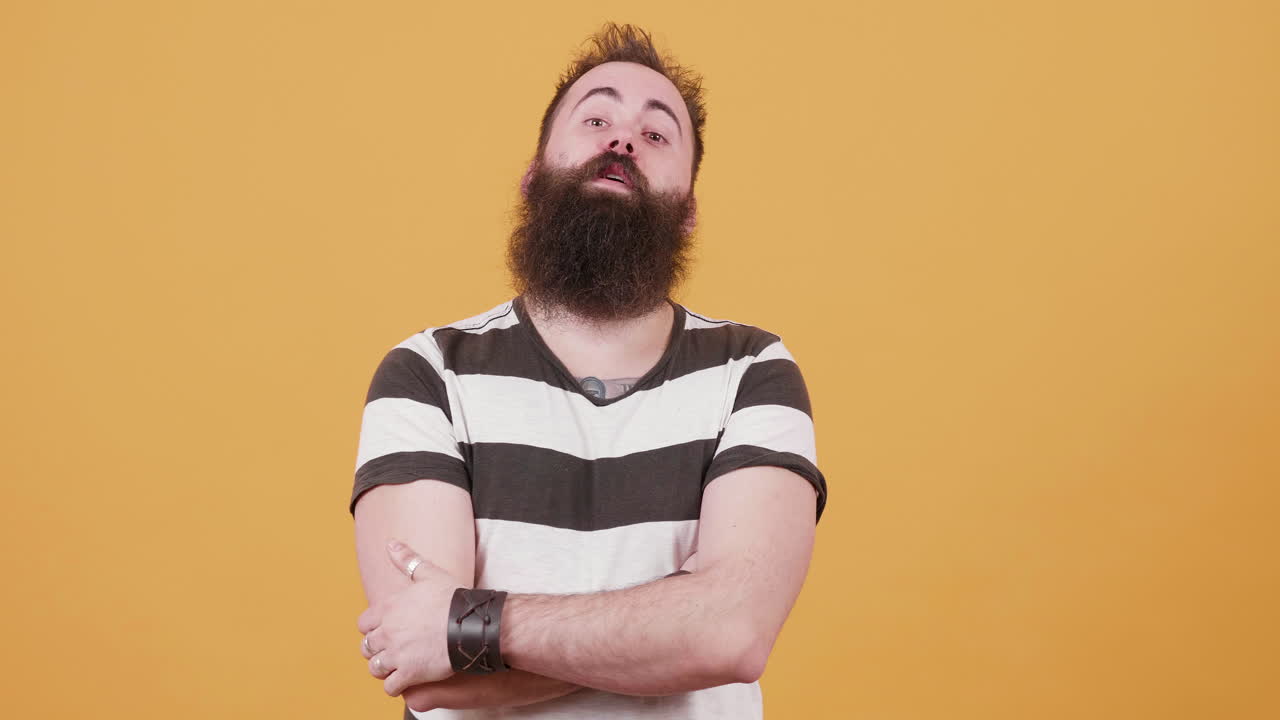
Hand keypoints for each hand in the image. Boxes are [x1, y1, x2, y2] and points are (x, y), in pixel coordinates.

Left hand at [358, 540, 457, 695]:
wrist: (471, 623)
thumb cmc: (452, 598)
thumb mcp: (428, 573)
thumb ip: (407, 560)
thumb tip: (390, 544)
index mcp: (388, 609)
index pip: (363, 624)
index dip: (373, 629)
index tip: (387, 631)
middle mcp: (387, 632)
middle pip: (367, 648)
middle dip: (377, 650)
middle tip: (393, 650)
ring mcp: (397, 654)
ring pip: (375, 668)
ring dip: (384, 669)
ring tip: (398, 667)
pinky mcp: (409, 673)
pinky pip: (391, 687)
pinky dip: (396, 686)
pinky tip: (407, 680)